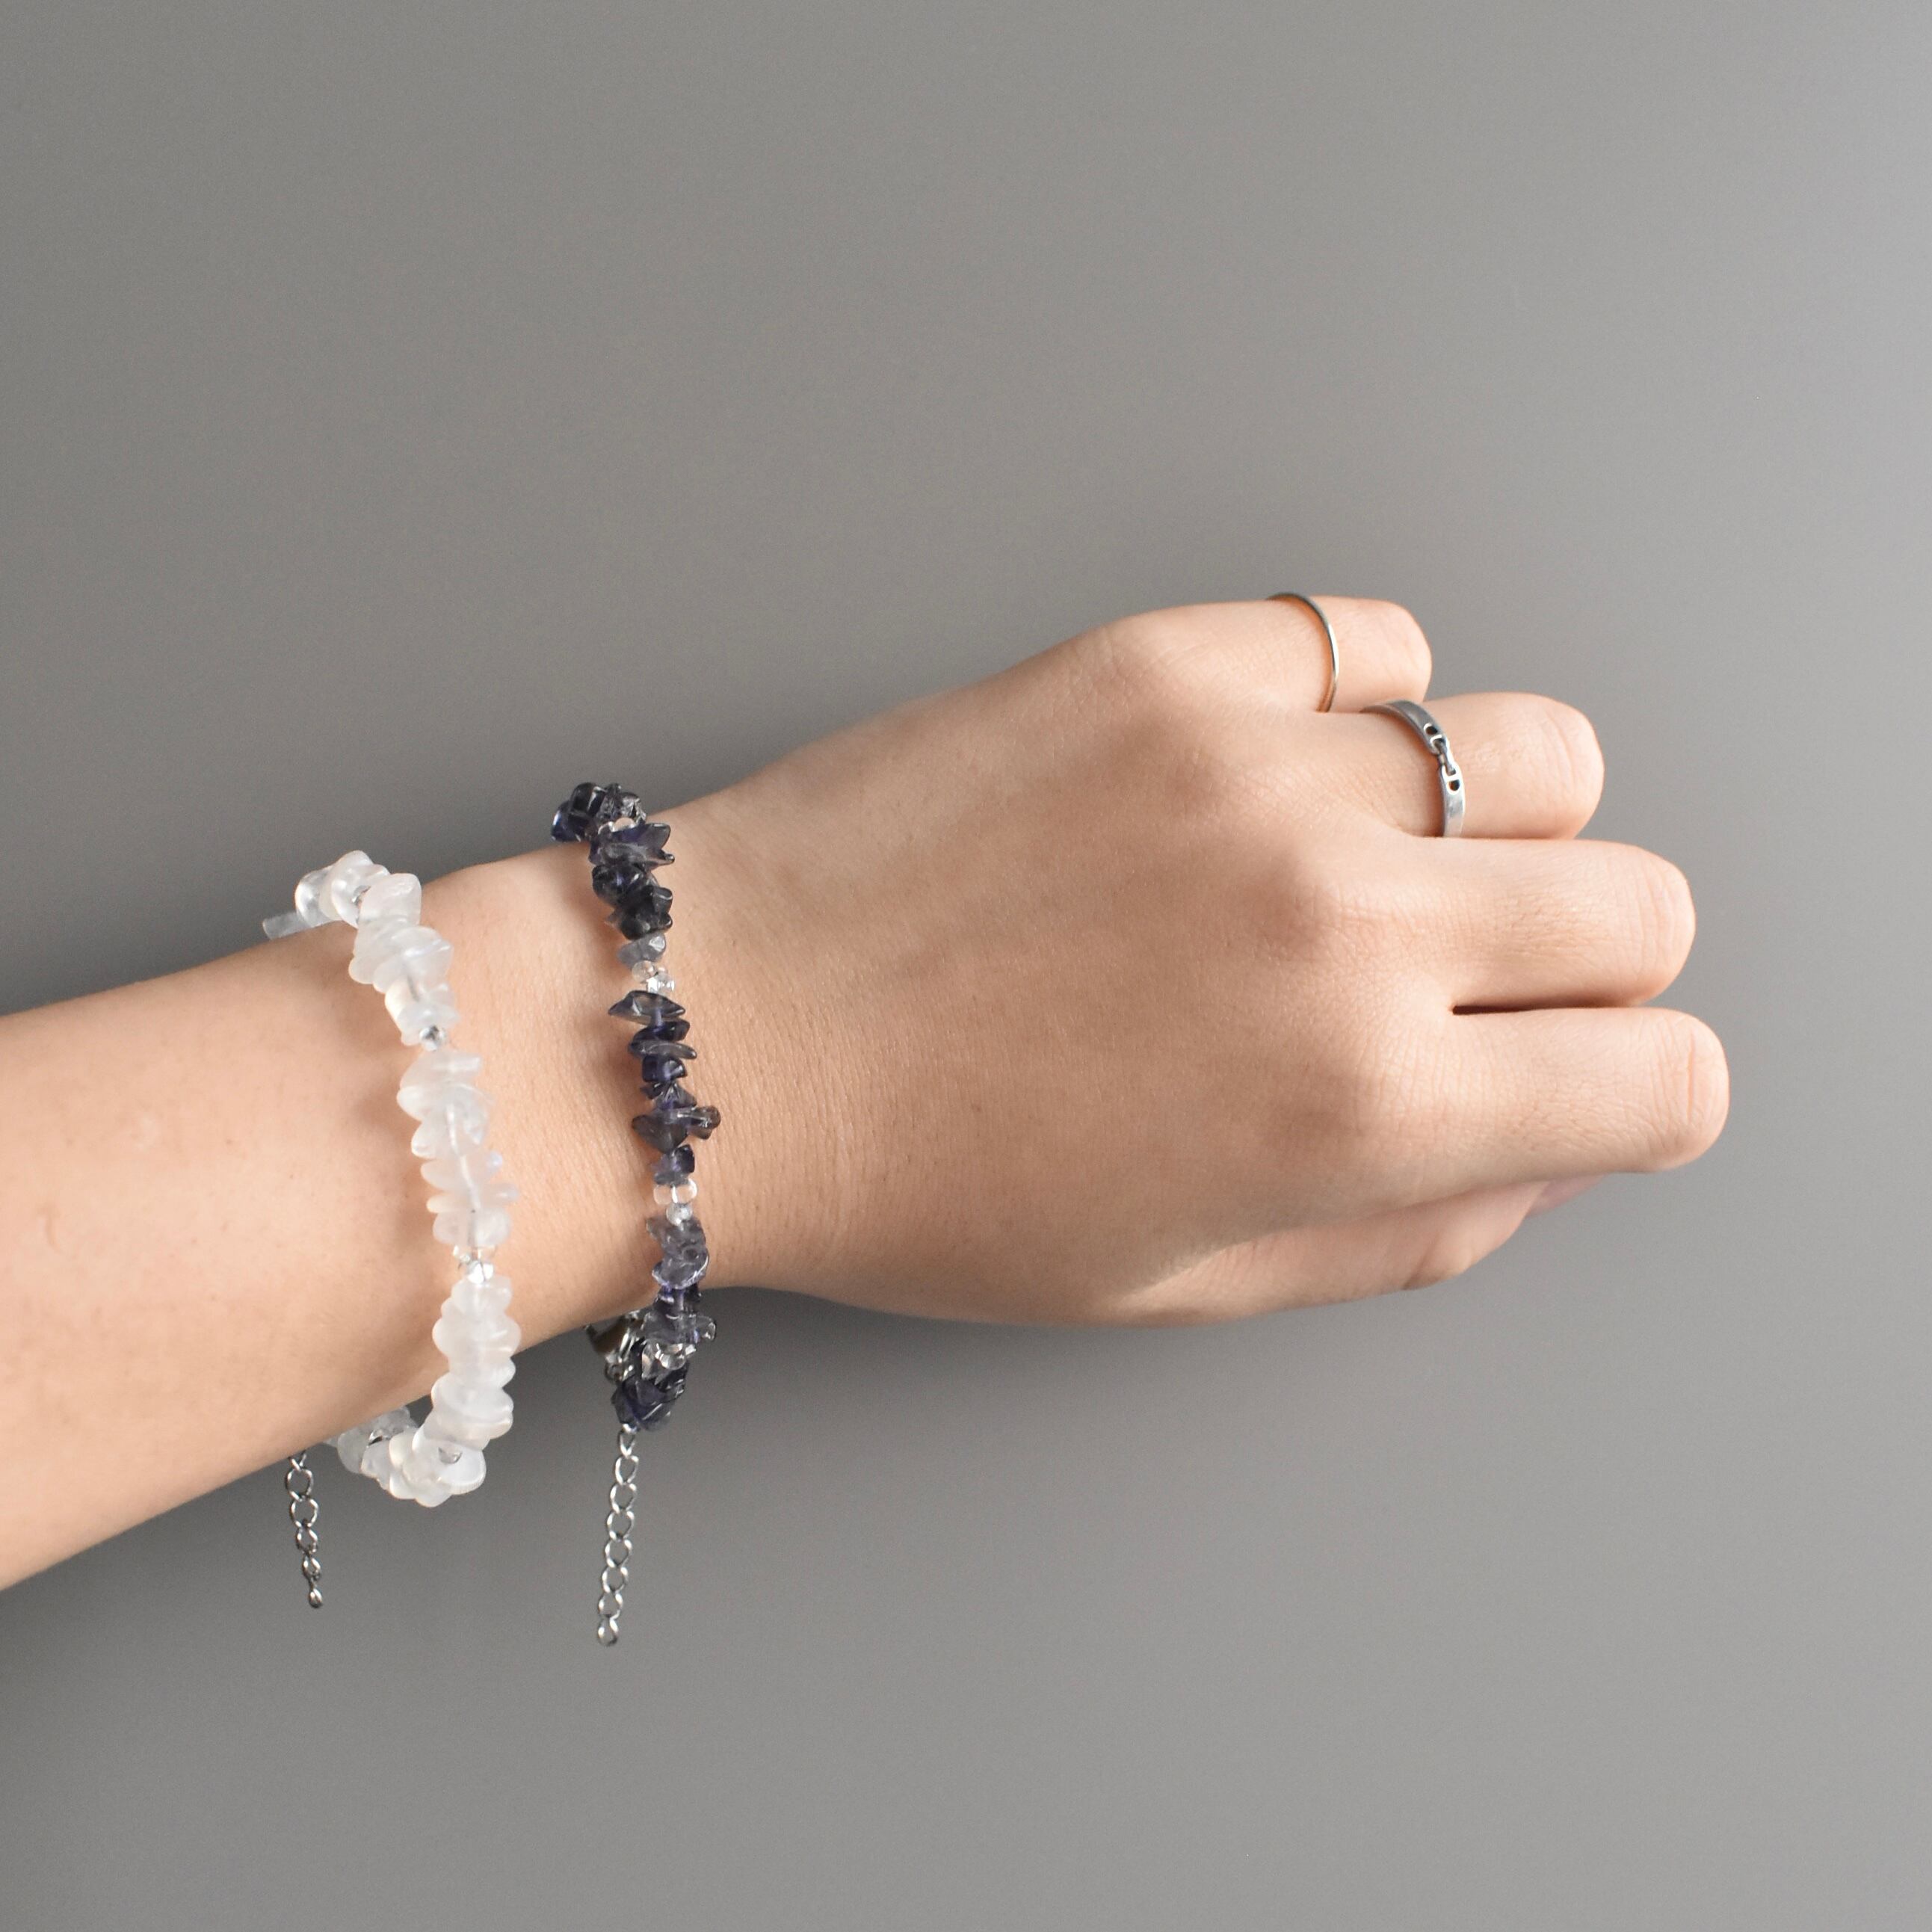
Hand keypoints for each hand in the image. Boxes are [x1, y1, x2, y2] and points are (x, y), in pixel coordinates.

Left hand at [543, 597, 1726, 1326]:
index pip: (1662, 1081)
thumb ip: (1404, 1230)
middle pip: (1639, 901)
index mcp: (1360, 1105)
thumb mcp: (1182, 1279)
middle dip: (1586, 965)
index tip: (1570, 1086)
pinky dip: (1363, 702)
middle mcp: (1341, 919)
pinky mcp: (1161, 661)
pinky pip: (1370, 637)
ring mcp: (1255, 765)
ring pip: (1535, 745)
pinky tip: (1277, 767)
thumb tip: (1537, 1146)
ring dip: (1496, 821)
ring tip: (1371, 865)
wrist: (712, 1035)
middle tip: (1468, 984)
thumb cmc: (921, 1184)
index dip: (1633, 1097)